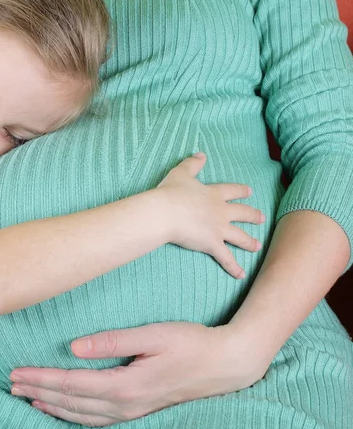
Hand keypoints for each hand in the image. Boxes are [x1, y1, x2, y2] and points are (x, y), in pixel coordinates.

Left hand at [10, 322, 271, 426]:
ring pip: (80, 415)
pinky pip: (96, 420)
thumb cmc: (191, 343)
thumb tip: (74, 347)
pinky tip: (61, 411)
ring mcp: (132, 411)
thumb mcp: (153, 335)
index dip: (41, 379)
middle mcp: (125, 403)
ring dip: (51, 406)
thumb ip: (112, 341)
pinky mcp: (138, 410)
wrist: (225, 365)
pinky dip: (72, 416)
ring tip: (27, 398)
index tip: (16, 372)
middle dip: (38, 392)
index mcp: (126, 384)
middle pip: (70, 402)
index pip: (71, 384)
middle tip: (11, 384)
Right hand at [157, 152, 264, 277]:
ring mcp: (219, 229)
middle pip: (242, 213)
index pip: (232, 191)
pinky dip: (234, 267)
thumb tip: (201, 154)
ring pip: (239, 236)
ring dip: (249, 242)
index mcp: (213, 194)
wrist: (166, 212)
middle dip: (252, 215)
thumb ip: (192, 164)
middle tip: (262, 218)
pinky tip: (242, 274)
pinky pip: (226, 258)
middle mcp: (220, 211)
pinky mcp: (212, 244)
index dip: (241, 191)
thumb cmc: (170, 192)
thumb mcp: (181, 173)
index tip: (249, 191)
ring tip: (257, 246)